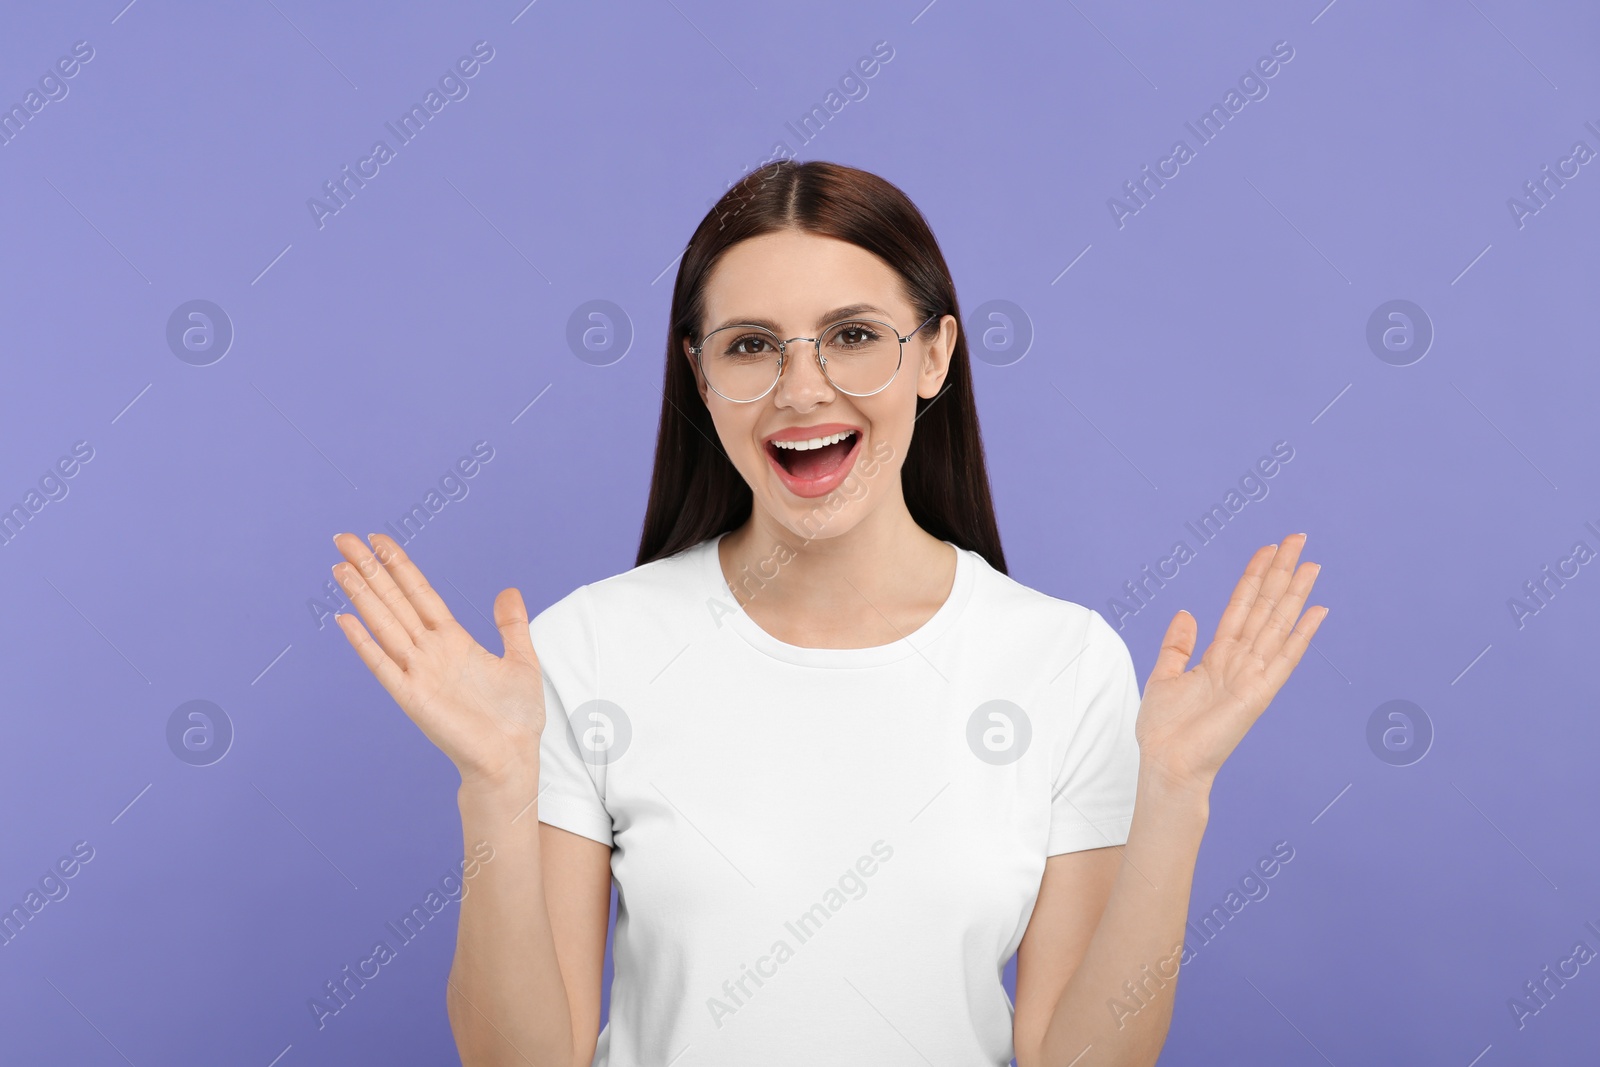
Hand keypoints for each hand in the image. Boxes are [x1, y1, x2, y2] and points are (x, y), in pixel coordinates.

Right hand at [330, 532, 544, 789]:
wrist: (512, 756)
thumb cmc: (515, 716)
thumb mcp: (522, 660)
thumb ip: (511, 624)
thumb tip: (507, 590)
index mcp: (453, 640)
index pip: (419, 593)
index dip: (399, 565)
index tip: (378, 540)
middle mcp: (430, 652)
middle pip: (394, 600)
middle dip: (370, 569)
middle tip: (343, 538)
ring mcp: (418, 672)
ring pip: (384, 624)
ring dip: (362, 596)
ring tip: (340, 566)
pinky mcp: (412, 697)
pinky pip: (383, 665)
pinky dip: (364, 644)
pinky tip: (346, 620)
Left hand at [1135, 532, 1327, 793]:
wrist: (1168, 763)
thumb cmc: (1165, 730)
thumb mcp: (1164, 676)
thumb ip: (1177, 645)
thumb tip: (1186, 612)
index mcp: (1218, 656)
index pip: (1241, 606)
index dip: (1254, 576)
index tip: (1269, 548)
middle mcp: (1241, 661)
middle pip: (1265, 607)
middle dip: (1281, 572)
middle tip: (1298, 539)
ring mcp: (1253, 675)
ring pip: (1277, 624)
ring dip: (1295, 593)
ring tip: (1312, 563)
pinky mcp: (1259, 693)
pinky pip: (1285, 658)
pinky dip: (1302, 634)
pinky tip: (1318, 611)